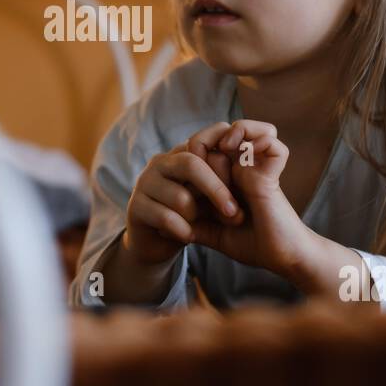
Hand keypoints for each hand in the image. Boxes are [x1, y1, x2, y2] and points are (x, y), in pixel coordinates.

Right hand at [125, 139, 244, 264]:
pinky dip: (183, 231)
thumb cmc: (191, 216)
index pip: (204, 141)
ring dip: (196, 217)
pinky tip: (187, 236)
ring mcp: (144, 183)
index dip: (224, 159)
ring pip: (180, 197)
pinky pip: (167, 218)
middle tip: (233, 212)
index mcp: (180, 154)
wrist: (158, 244)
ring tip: (198, 226)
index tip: (244, 180)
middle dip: (216, 189)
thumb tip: (250, 171)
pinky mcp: (135, 206)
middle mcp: (160, 163)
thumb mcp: (210, 197)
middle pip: (191, 163)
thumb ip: (223, 181)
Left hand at [182, 119, 310, 276]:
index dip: (193, 151)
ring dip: (233, 133)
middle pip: (221, 132)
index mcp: (227, 179)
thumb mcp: (213, 234)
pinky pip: (272, 143)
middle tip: (196, 157)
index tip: (184, 172)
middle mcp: (242, 169)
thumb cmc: (251, 244)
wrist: (281, 259)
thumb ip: (193, 226)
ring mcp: (258, 168)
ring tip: (224, 146)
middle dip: (204, 141)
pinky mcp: (274, 174)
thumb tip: (161, 228)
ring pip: (246, 128)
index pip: (206, 148)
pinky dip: (261, 140)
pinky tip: (245, 154)